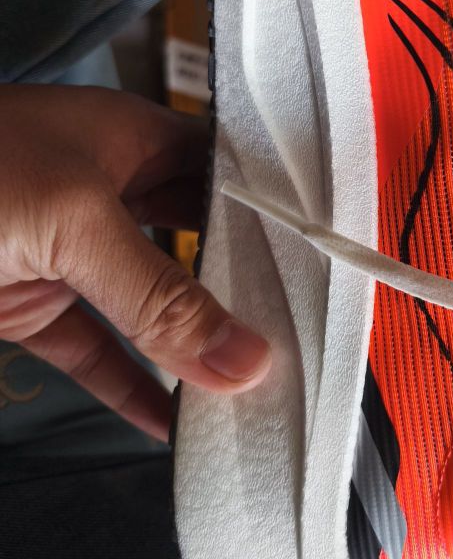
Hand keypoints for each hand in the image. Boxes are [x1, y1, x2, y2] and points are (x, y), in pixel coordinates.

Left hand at [0, 85, 270, 441]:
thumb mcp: (73, 221)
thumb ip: (158, 294)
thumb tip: (240, 352)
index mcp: (131, 139)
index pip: (225, 178)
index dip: (270, 219)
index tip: (316, 271)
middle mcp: (108, 190)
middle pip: (192, 245)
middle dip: (236, 291)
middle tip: (289, 339)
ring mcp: (68, 249)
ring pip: (147, 304)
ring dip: (187, 347)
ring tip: (241, 388)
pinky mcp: (29, 303)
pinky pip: (95, 349)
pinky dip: (128, 385)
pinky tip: (166, 418)